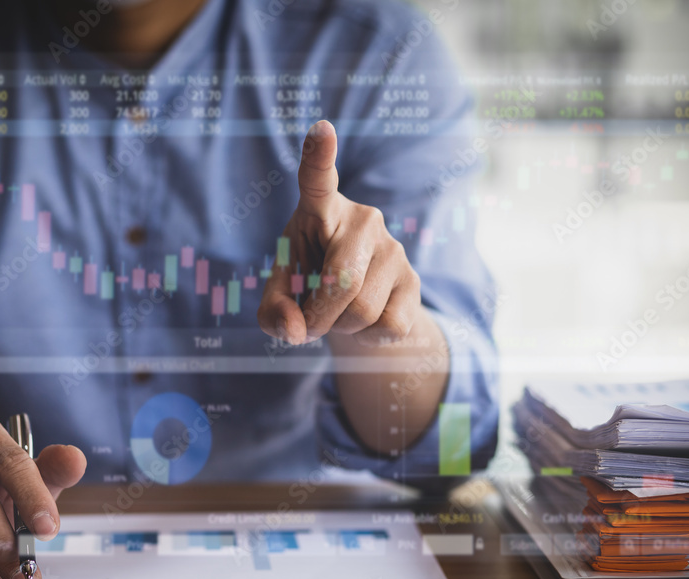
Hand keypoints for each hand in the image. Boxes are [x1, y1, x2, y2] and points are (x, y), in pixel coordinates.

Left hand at [258, 120, 420, 346]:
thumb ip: (272, 312)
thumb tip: (294, 330)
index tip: (321, 130)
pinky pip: (389, 325)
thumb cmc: (308, 284)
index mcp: (320, 209)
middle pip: (342, 282)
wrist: (353, 306)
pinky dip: (366, 338)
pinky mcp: (415, 280)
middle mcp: (362, 219)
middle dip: (318, 316)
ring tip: (336, 315)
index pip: (318, 179)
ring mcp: (394, 248)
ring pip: (363, 310)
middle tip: (306, 323)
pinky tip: (363, 323)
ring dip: (340, 328)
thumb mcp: (280, 294)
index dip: (319, 156)